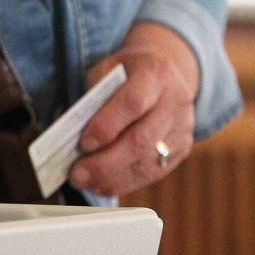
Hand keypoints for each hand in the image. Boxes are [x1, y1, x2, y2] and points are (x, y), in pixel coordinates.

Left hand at [68, 22, 197, 196]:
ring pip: (146, 162)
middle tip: (77, 175)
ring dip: (111, 178)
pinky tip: (102, 185)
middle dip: (104, 163)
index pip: (132, 104)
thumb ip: (93, 96)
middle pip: (140, 140)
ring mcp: (182, 127)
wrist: (166, 72)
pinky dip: (124, 183)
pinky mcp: (182, 149)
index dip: (106, 126)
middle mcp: (175, 101)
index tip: (83, 144)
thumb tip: (73, 134)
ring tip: (85, 182)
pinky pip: (152, 173)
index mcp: (156, 74)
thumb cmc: (128, 72)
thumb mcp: (108, 69)